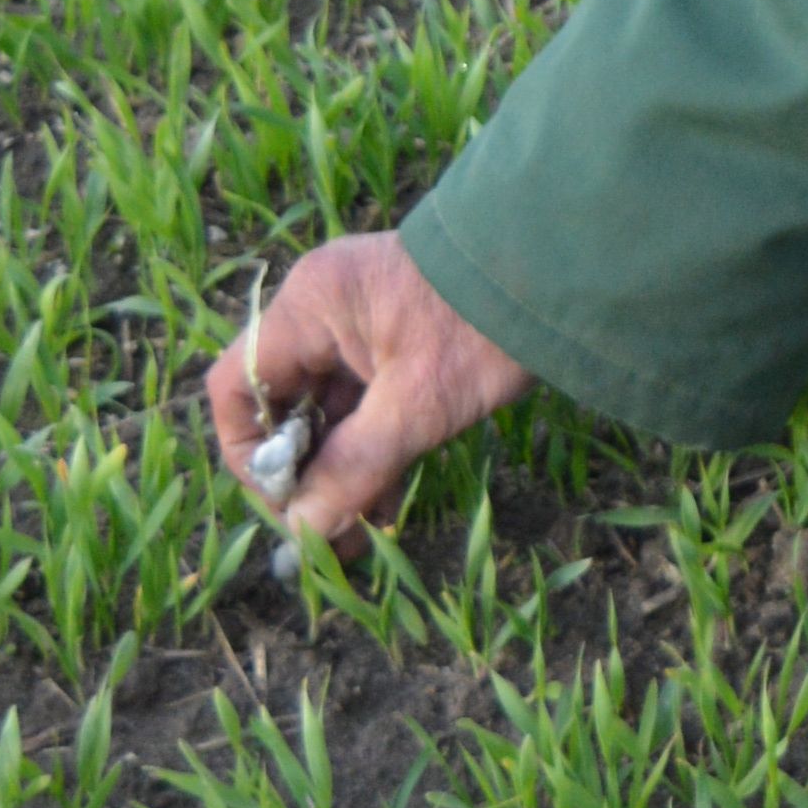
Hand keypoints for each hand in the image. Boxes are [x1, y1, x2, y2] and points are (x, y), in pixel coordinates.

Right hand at [204, 232, 532, 557]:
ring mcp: (362, 322)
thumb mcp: (418, 407)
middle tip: (324, 536)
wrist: (569, 268)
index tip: (286, 504)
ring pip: (328, 410)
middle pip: (283, 402)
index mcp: (310, 305)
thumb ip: (353, 469)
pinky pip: (365, 403)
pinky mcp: (399, 340)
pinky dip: (371, 450)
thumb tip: (301, 534)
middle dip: (302, 473)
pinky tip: (384, 506)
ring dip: (339, 471)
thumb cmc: (484, 326)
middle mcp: (324, 308)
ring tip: (356, 539)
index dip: (249, 452)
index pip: (239, 386)